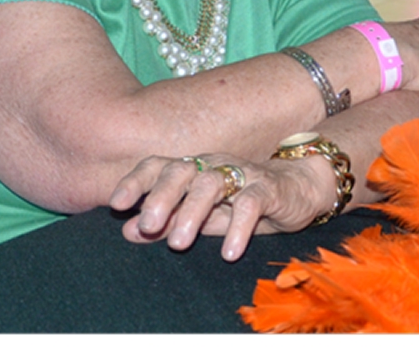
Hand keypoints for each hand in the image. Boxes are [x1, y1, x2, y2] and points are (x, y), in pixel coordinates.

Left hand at [109, 153, 329, 260]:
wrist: (300, 189)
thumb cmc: (245, 203)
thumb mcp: (205, 217)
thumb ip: (169, 223)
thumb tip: (126, 230)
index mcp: (193, 169)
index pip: (158, 166)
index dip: (136, 181)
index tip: (117, 205)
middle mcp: (213, 165)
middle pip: (181, 171)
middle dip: (161, 197)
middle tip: (147, 226)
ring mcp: (241, 173)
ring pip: (211, 183)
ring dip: (192, 212)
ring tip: (179, 244)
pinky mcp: (269, 188)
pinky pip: (251, 203)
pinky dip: (238, 227)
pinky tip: (228, 252)